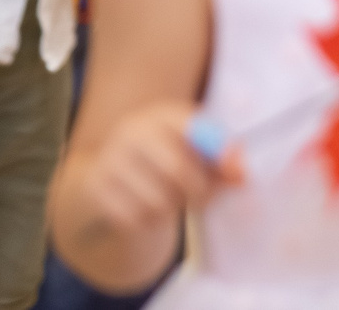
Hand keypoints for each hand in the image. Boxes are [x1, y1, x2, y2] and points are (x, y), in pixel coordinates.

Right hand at [65, 102, 231, 255]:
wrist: (106, 173)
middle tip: (203, 199)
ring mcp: (109, 161)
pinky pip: (134, 218)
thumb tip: (242, 174)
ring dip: (173, 209)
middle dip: (199, 191)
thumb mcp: (190, 149)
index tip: (239, 173)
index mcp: (161, 115)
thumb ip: (220, 159)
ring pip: (156, 200)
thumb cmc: (163, 159)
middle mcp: (131, 132)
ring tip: (174, 202)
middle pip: (177, 169)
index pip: (194, 128)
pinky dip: (150, 222)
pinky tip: (151, 212)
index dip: (219, 152)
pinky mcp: (96, 191)